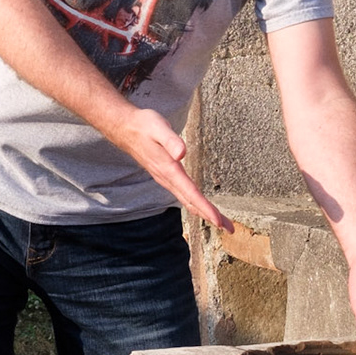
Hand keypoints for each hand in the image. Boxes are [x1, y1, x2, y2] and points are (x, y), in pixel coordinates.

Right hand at [103, 106, 231, 231]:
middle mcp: (167, 178)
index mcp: (168, 169)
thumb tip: (182, 153)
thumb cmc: (144, 126)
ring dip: (204, 212)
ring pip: (187, 200)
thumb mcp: (158, 127)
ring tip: (220, 222)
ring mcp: (165, 179)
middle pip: (191, 202)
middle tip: (229, 229)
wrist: (125, 128)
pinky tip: (200, 207)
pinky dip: (195, 204)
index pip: (190, 193)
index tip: (217, 221)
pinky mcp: (166, 176)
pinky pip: (183, 195)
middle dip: (211, 216)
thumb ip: (171, 140)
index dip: (205, 208)